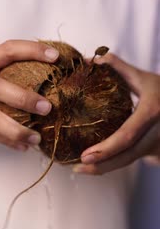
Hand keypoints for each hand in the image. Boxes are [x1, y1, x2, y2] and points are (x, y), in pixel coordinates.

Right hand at [0, 40, 58, 149]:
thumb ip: (17, 68)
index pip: (9, 50)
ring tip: (37, 138)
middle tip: (47, 108)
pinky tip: (24, 147)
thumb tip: (62, 65)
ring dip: (16, 130)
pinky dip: (7, 141)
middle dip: (23, 99)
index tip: (56, 57)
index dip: (32, 51)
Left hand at [73, 54, 159, 173]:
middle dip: (100, 166)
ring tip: (82, 168)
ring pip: (128, 161)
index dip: (106, 149)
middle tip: (77, 168)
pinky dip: (113, 163)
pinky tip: (98, 163)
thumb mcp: (144, 78)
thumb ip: (118, 67)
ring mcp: (157, 145)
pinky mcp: (155, 151)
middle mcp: (156, 133)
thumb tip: (90, 60)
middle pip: (126, 157)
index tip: (84, 156)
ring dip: (105, 168)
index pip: (127, 135)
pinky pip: (131, 159)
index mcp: (152, 111)